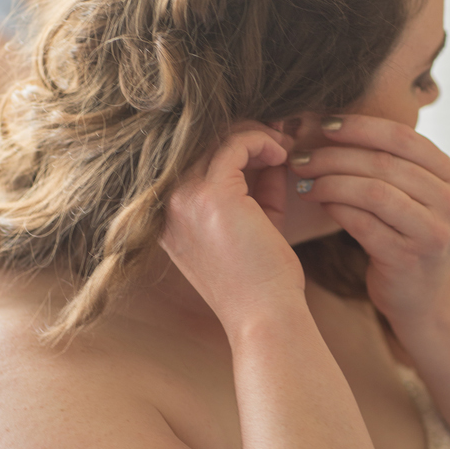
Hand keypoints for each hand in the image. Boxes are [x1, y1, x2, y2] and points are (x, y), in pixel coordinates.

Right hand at [159, 125, 303, 324]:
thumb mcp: (254, 223)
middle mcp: (166, 205)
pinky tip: (282, 155)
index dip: (232, 144)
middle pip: (202, 143)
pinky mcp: (210, 195)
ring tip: (283, 147)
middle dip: (243, 134)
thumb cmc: (261, 279)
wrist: (264, 315)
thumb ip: (257, 188)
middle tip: (278, 137)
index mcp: (168, 217)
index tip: (267, 144)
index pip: (194, 160)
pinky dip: (261, 141)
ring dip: (254, 135)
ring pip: (217, 138)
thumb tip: (270, 154)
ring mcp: (183, 199)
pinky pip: (235, 144)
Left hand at [286, 115, 449, 330]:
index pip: (404, 137)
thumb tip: (334, 125)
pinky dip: (335, 208)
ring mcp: (432, 233)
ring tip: (304, 180)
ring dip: (331, 181)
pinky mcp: (406, 259)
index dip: (361, 127)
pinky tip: (318, 202)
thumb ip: (393, 163)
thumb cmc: (408, 234)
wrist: (423, 297)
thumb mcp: (416, 195)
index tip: (325, 125)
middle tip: (302, 156)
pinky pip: (363, 224)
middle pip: (385, 164)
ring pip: (373, 192)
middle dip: (336, 155)